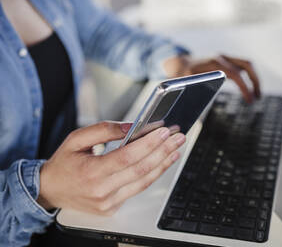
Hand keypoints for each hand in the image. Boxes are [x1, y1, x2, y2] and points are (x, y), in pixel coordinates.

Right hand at [37, 121, 185, 214]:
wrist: (51, 190)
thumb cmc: (64, 163)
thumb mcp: (76, 139)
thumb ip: (103, 130)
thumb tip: (131, 127)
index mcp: (91, 172)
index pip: (128, 156)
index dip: (149, 143)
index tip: (165, 131)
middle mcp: (102, 191)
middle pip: (141, 169)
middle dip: (163, 150)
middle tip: (178, 137)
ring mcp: (109, 202)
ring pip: (144, 181)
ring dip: (164, 162)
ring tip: (176, 148)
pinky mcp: (113, 207)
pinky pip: (138, 188)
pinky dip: (153, 174)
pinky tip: (163, 162)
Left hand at [164, 55, 260, 101]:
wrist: (179, 63)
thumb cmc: (181, 74)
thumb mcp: (184, 81)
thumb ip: (192, 88)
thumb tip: (194, 103)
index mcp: (214, 62)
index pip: (236, 74)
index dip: (245, 87)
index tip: (250, 100)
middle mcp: (222, 57)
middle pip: (247, 64)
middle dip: (255, 81)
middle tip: (257, 98)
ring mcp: (224, 58)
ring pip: (246, 65)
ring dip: (254, 79)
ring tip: (256, 96)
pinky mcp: (225, 62)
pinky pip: (241, 68)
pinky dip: (247, 78)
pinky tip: (248, 91)